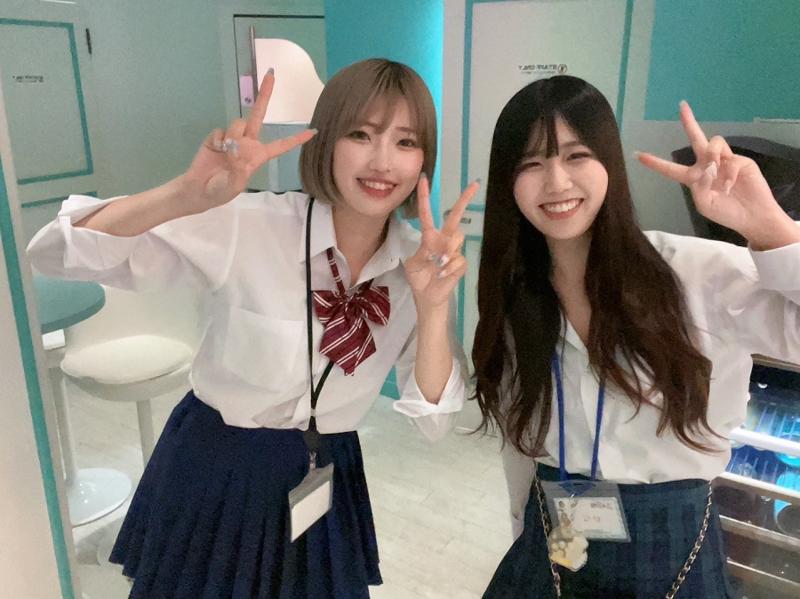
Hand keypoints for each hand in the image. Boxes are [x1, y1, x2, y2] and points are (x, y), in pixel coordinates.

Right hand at [182, 70, 316, 211]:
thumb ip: (239, 169)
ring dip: (233, 136)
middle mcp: (248, 143)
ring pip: (238, 123)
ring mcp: (233, 137)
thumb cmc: (220, 191)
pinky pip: (221, 130)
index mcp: (258, 156)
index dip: (297, 139)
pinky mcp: (218, 136)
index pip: (281, 146)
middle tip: (271, 74)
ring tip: (225, 154)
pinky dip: (218, 140)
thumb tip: (239, 150)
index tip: (313, 131)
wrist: (198, 189)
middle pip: (259, 115)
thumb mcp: (234, 186)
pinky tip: (215, 150)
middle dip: (265, 94)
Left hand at [404, 175, 479, 312]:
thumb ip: (423, 252)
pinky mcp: (461, 263)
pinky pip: (457, 259)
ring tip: (436, 266)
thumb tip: (439, 249)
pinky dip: (447, 269)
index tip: (424, 179)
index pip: (427, 214)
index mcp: (429, 237)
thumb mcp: (413, 263)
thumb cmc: (419, 278)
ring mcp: (454, 251)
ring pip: (456, 238)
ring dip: (445, 252)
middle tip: (474, 184)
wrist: (427, 297)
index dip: (425, 197)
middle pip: (455, 217)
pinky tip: (442, 275)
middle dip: (464, 200)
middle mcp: (444, 240)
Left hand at [637, 101, 796, 248]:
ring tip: (715, 172)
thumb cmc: (726, 213)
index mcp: (693, 178)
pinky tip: (730, 185)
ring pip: (713, 143)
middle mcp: (707, 165)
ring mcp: (724, 160)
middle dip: (689, 121)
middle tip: (682, 105)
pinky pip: (730, 158)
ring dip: (712, 156)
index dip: (655, 163)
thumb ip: (699, 186)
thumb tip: (707, 167)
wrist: (752, 216)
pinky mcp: (740, 160)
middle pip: (695, 138)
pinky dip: (728, 172)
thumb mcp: (704, 204)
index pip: (670, 169)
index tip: (637, 154)